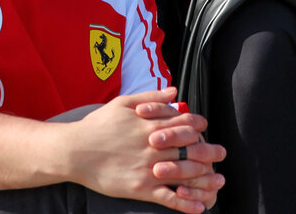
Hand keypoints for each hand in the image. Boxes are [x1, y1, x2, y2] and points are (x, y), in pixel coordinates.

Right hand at [66, 88, 225, 213]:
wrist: (74, 151)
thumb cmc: (97, 126)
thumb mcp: (123, 103)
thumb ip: (152, 98)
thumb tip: (175, 93)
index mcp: (151, 125)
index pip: (185, 123)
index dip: (198, 126)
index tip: (205, 129)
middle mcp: (154, 146)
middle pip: (190, 148)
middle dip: (209, 152)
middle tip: (221, 153)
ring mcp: (148, 168)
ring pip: (184, 173)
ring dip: (205, 178)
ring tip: (218, 182)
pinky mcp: (140, 188)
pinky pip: (168, 197)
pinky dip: (186, 203)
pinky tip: (199, 207)